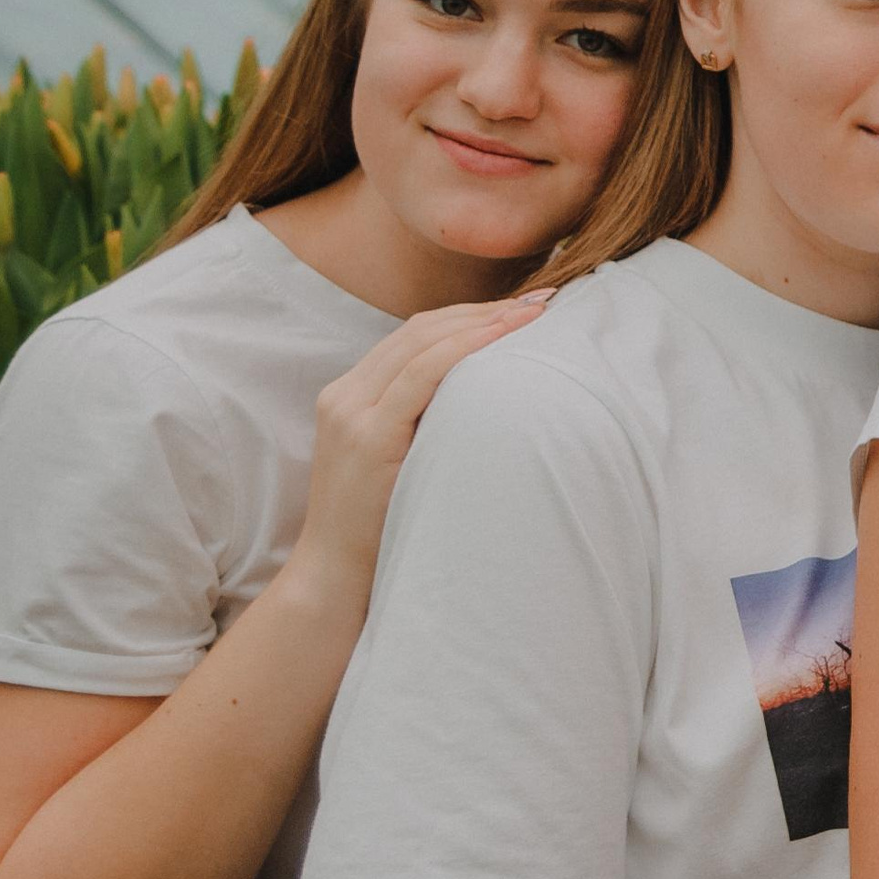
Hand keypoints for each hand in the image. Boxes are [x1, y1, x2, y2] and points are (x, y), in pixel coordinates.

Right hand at [287, 294, 552, 602]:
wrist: (334, 579)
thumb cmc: (380, 528)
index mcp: (350, 395)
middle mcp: (345, 394)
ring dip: (485, 321)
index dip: (471, 315)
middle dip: (485, 309)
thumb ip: (423, 424)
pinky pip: (420, 374)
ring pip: (423, 341)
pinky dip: (466, 348)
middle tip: (544, 299)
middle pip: (422, 329)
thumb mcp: (399, 462)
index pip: (415, 336)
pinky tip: (504, 339)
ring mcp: (350, 411)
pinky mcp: (365, 434)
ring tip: (536, 312)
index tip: (522, 308)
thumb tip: (489, 398)